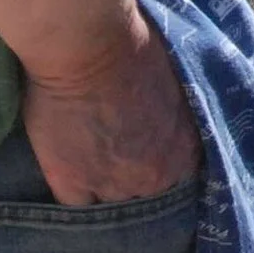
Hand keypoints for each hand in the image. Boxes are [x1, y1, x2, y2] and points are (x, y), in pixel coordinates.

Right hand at [21, 2, 204, 204]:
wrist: (85, 43)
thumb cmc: (133, 43)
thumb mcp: (174, 81)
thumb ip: (175, 115)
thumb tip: (171, 120)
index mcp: (183, 150)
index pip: (180, 181)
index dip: (163, 171)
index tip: (151, 160)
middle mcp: (152, 177)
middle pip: (147, 200)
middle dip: (136, 186)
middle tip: (121, 165)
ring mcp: (111, 185)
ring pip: (112, 208)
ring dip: (106, 193)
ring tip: (95, 172)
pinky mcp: (70, 183)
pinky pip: (76, 209)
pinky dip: (76, 199)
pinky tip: (72, 181)